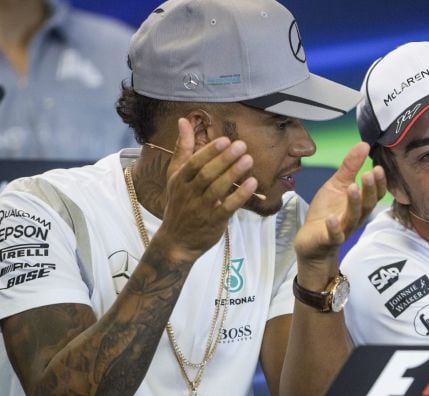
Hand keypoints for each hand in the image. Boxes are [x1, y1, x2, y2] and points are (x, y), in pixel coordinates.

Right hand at [155, 118, 258, 260]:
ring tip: (249, 160)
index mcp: (179, 180)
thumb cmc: (179, 203)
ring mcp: (201, 209)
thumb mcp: (175, 176)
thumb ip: (182, 149)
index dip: (209, 151)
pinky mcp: (214, 222)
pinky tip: (253, 183)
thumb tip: (183, 120)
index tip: (225, 140)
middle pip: (206, 175)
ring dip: (233, 174)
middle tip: (241, 146)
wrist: (176, 241)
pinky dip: (240, 195)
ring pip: (217, 190)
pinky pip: (227, 207)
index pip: (194, 163)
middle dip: (224, 160)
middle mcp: (189, 193)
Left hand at [293, 142, 386, 277]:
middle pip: (367, 204)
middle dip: (369, 190)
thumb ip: (350, 167)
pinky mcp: (329, 239)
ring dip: (354, 203)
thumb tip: (363, 144)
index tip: (378, 168)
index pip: (375, 194)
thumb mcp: (337, 185)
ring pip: (353, 217)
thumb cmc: (327, 211)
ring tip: (352, 187)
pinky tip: (332, 218)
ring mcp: (343, 229)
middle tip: (368, 174)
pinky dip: (334, 227)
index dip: (379, 183)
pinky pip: (335, 235)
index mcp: (360, 203)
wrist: (311, 240)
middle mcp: (355, 216)